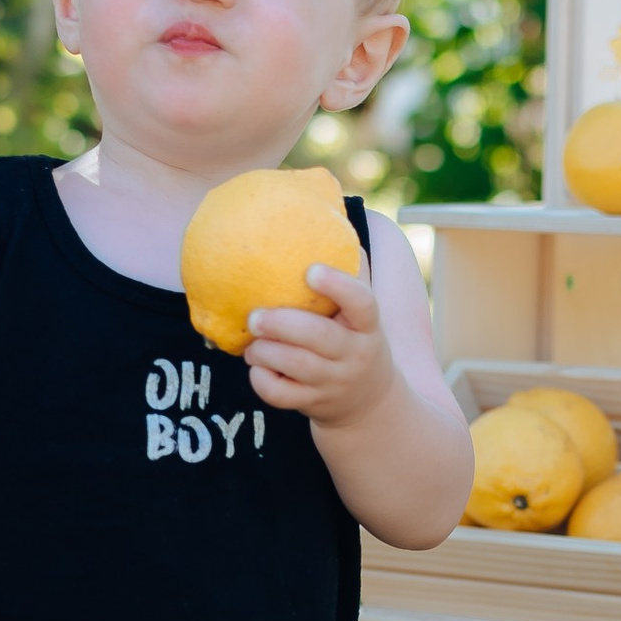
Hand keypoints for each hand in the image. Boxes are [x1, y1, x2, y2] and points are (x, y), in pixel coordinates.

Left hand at [245, 262, 393, 426]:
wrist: (369, 403)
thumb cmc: (355, 340)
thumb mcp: (363, 313)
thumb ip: (352, 272)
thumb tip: (333, 216)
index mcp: (367, 326)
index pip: (362, 303)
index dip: (338, 286)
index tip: (311, 270)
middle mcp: (354, 354)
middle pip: (320, 338)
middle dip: (282, 324)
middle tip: (255, 315)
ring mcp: (334, 382)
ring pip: (297, 366)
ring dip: (265, 351)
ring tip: (251, 342)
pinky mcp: (313, 403)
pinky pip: (282, 395)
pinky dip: (262, 380)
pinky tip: (256, 367)